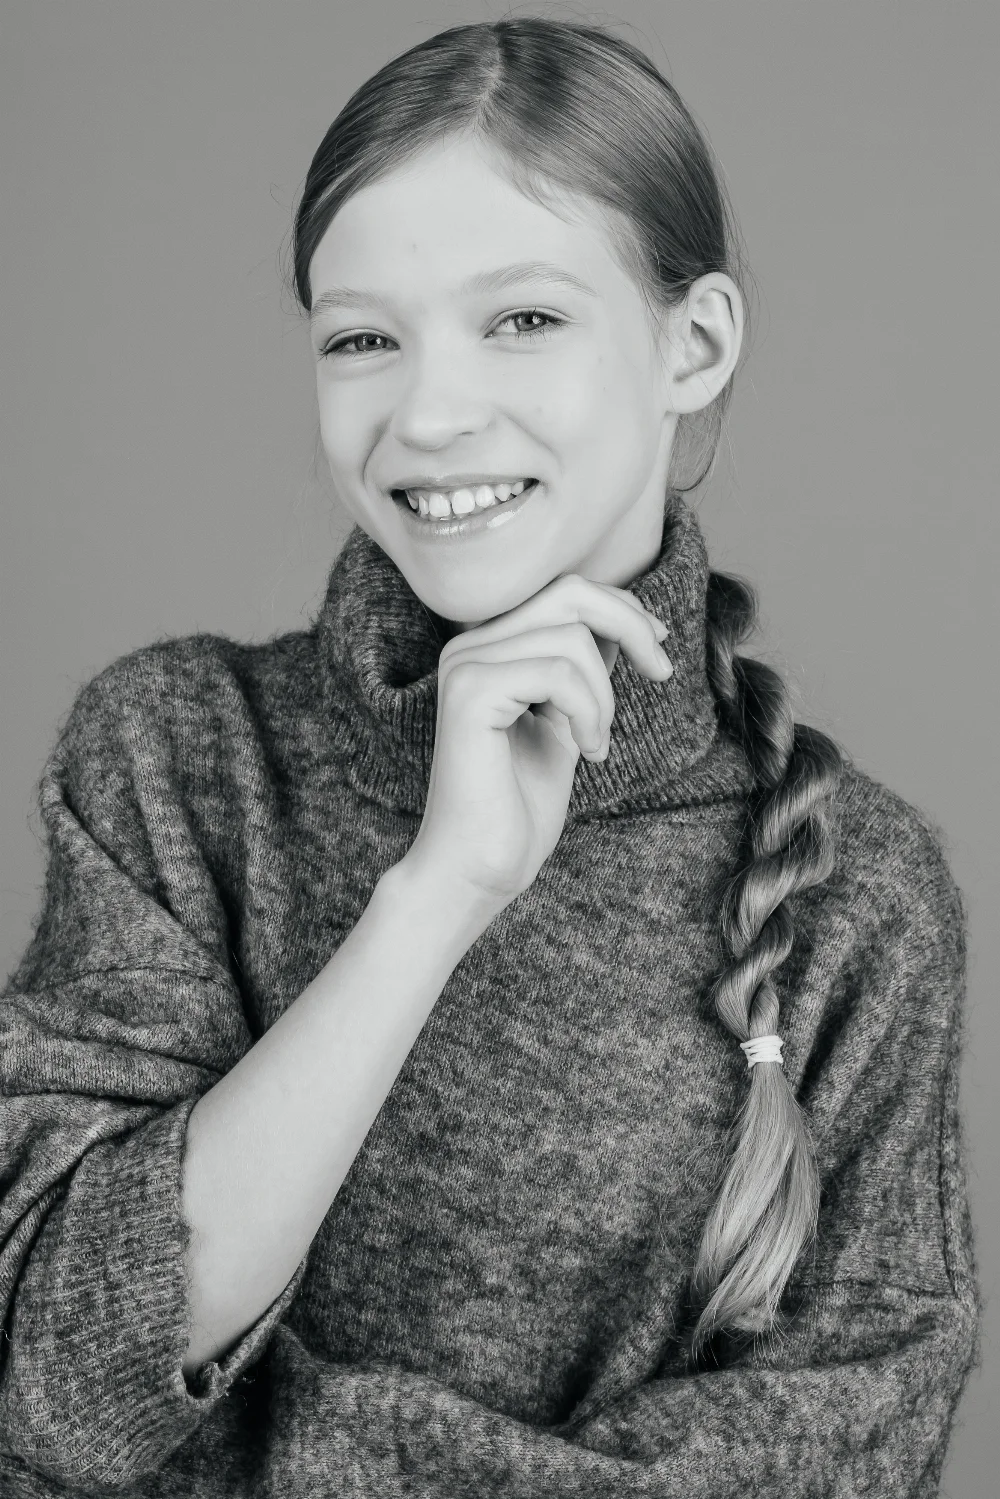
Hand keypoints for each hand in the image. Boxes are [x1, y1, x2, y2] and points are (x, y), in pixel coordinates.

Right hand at [401, 572, 672, 913]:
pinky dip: (589, 712)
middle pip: (569, 594)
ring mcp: (464, 665)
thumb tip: (625, 618)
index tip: (660, 646)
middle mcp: (466, 647)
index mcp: (486, 649)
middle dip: (630, 627)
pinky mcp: (469, 691)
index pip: (563, 593)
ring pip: (572, 638)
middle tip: (661, 673)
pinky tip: (587, 752)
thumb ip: (582, 669)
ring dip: (605, 697)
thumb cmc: (520, 807)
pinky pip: (558, 673)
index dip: (622, 608)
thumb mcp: (567, 720)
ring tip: (595, 744)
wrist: (479, 868)